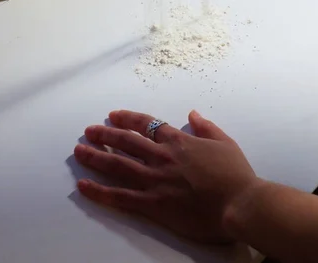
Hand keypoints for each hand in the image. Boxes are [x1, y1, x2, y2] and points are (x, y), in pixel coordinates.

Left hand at [74, 109, 260, 242]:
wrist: (239, 202)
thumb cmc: (235, 174)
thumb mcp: (224, 142)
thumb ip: (206, 127)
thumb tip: (192, 113)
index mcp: (178, 141)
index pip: (147, 124)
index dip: (127, 118)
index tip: (113, 115)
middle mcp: (162, 157)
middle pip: (126, 142)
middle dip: (105, 134)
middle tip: (88, 131)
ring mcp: (155, 180)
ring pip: (117, 165)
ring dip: (96, 157)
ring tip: (79, 151)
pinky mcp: (153, 204)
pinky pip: (120, 196)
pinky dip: (99, 191)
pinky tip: (83, 186)